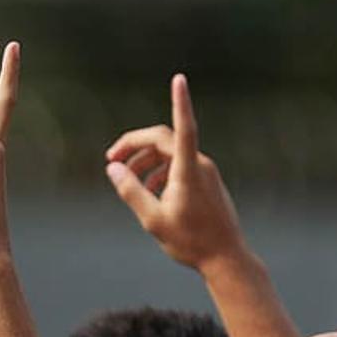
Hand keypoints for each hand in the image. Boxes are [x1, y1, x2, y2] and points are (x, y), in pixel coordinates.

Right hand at [104, 75, 250, 271]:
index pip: (183, 128)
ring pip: (168, 154)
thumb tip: (113, 168)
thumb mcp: (152, 219)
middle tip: (110, 159)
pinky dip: (158, 171)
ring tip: (125, 181)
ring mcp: (204, 172)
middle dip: (134, 145)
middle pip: (163, 139)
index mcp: (188, 171)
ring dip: (144, 161)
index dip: (180, 102)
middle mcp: (199, 165)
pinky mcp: (205, 181)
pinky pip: (177, 165)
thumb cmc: (190, 240)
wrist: (225, 256)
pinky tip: (148, 191)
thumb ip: (131, 191)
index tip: (179, 79)